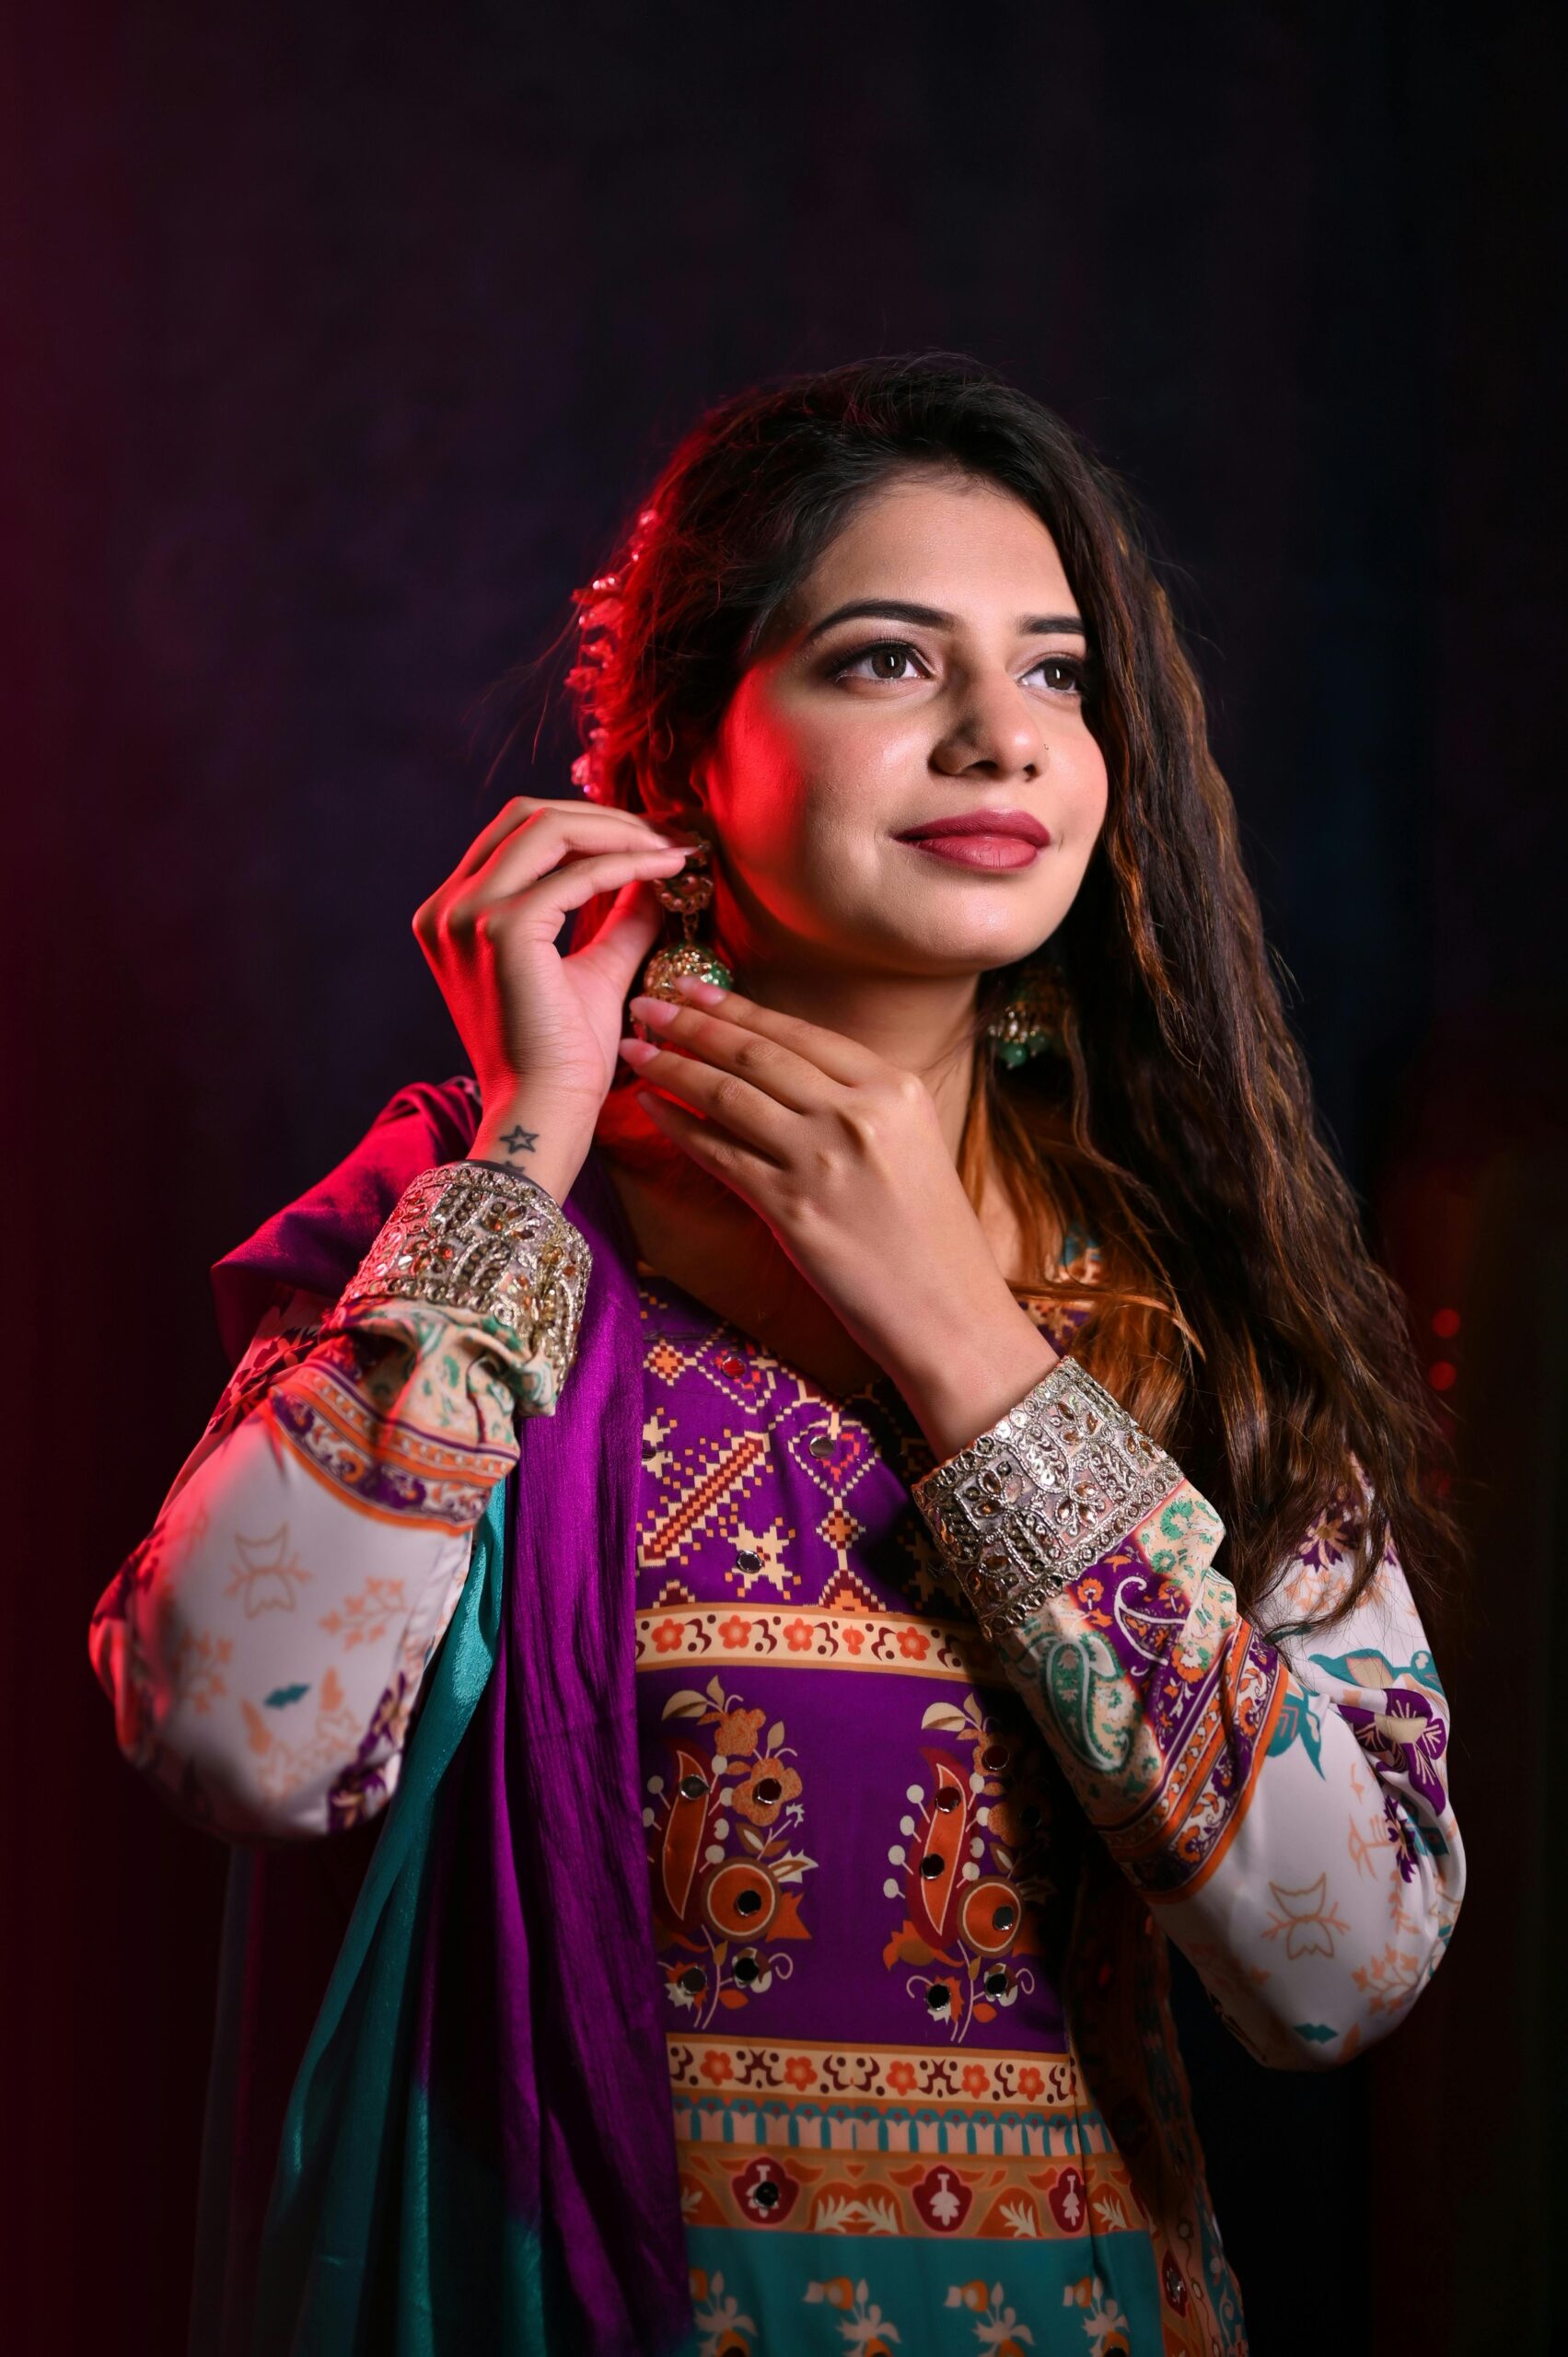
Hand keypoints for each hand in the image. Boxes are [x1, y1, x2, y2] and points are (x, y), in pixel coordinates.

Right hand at [413, 796, 693, 1202]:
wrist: (544, 1113)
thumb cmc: (562, 1057)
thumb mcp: (593, 970)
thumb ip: (617, 917)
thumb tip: (654, 869)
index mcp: (455, 914)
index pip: (518, 835)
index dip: (587, 823)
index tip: (648, 838)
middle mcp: (448, 907)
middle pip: (527, 815)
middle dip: (603, 816)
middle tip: (663, 836)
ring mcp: (467, 915)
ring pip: (548, 827)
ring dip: (618, 830)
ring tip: (669, 850)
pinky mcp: (502, 930)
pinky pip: (577, 874)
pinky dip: (627, 864)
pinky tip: (667, 872)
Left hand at [618, 977, 1059, 1458]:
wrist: (953, 1315)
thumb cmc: (934, 1238)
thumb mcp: (912, 1144)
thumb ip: (857, 1104)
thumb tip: (786, 1074)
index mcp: (893, 1087)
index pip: (797, 1031)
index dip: (735, 1006)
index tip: (690, 987)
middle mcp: (858, 1113)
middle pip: (755, 1053)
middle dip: (689, 1023)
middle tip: (643, 1005)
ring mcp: (823, 1160)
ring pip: (728, 1096)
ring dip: (672, 1068)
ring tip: (634, 1051)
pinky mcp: (793, 1210)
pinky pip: (720, 1156)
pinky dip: (679, 1129)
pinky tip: (651, 1110)